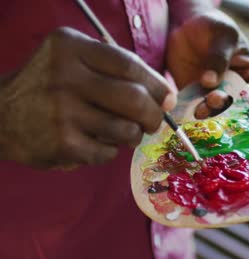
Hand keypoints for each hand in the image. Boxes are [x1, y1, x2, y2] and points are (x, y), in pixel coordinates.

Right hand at [0, 27, 176, 167]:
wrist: (1, 115)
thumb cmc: (50, 85)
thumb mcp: (73, 59)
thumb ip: (114, 68)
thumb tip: (164, 95)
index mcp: (71, 49)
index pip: (130, 65)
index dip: (156, 84)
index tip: (167, 98)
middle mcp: (65, 77)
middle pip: (134, 99)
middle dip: (154, 115)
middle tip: (154, 122)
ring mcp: (62, 112)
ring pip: (126, 130)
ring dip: (132, 135)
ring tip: (120, 132)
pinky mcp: (62, 144)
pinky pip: (108, 153)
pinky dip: (109, 151)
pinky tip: (93, 142)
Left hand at [166, 9, 248, 118]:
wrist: (186, 26)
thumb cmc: (214, 27)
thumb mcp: (223, 35)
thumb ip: (219, 57)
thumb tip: (211, 81)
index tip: (240, 99)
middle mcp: (235, 91)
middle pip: (236, 109)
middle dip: (227, 108)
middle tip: (215, 99)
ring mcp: (214, 96)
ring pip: (215, 113)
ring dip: (208, 114)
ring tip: (200, 108)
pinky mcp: (194, 99)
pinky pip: (194, 110)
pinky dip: (190, 114)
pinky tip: (188, 112)